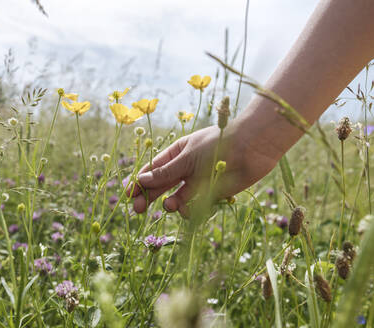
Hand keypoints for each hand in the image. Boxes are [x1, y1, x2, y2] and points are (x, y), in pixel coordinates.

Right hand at [129, 123, 278, 215]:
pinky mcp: (209, 194)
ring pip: (174, 197)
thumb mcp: (187, 158)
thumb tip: (142, 180)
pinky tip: (185, 209)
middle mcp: (183, 168)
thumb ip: (165, 173)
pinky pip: (192, 205)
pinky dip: (186, 210)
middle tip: (137, 210)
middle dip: (148, 197)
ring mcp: (196, 181)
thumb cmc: (217, 144)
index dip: (139, 182)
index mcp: (175, 153)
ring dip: (169, 203)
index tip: (128, 195)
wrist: (251, 148)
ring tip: (170, 205)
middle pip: (160, 185)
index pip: (152, 169)